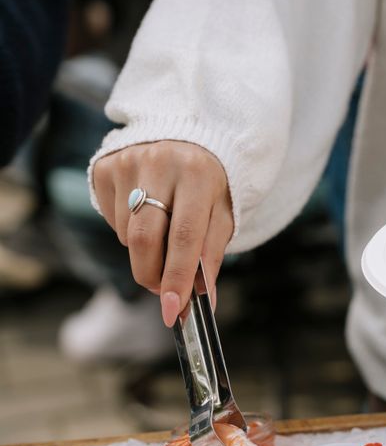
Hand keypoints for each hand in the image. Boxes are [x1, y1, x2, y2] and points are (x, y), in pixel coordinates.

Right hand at [92, 140, 233, 326]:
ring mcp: (126, 162)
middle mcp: (159, 163)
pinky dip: (128, 229)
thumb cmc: (209, 183)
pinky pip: (111, 219)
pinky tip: (146, 212)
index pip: (184, 236)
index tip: (174, 309)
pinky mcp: (103, 167)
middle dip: (153, 276)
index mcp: (197, 174)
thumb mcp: (222, 213)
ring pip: (127, 234)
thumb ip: (212, 255)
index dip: (177, 277)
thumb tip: (203, 299)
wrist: (183, 136)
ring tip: (164, 232)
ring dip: (145, 251)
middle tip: (164, 292)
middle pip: (144, 239)